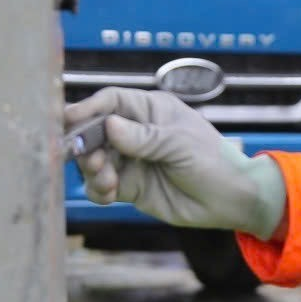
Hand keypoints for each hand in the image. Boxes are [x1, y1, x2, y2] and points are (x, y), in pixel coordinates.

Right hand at [63, 88, 287, 239]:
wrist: (230, 200)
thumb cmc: (213, 161)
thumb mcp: (180, 144)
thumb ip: (144, 137)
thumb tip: (108, 125)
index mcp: (149, 110)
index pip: (110, 100)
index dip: (88, 108)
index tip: (70, 119)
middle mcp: (135, 132)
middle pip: (94, 130)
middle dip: (85, 143)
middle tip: (90, 158)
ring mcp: (130, 159)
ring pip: (94, 159)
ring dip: (92, 168)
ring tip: (106, 178)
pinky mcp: (129, 186)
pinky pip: (101, 186)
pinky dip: (99, 188)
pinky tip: (109, 192)